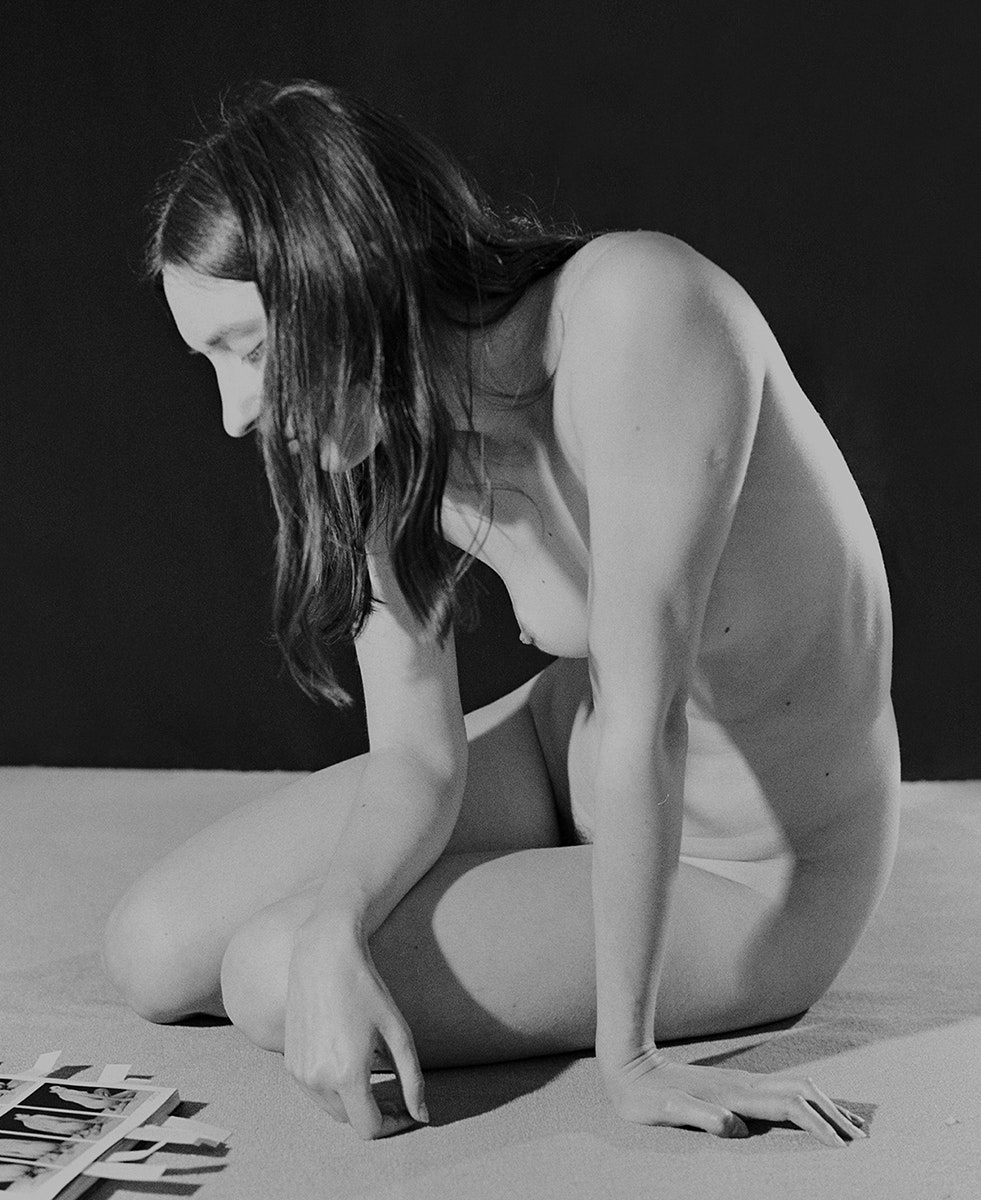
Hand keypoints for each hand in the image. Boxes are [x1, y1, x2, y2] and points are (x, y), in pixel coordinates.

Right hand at [284, 919, 427, 1138]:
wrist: (324, 956)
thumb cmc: (366, 989)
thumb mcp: (398, 1032)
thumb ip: (412, 1079)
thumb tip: (421, 1116)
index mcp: (347, 1075)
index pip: (370, 1128)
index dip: (394, 1124)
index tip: (409, 1110)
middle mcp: (317, 1080)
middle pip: (351, 1121)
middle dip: (376, 1113)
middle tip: (397, 1094)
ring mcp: (299, 1072)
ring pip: (331, 1109)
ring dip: (354, 1102)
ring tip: (376, 1078)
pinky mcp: (289, 1062)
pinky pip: (315, 1091)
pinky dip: (334, 1089)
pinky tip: (350, 1063)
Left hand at [602, 1047, 866, 1146]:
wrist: (630, 1067)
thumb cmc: (646, 1098)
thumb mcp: (667, 1112)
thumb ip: (701, 1116)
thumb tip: (735, 1127)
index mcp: (735, 1096)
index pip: (789, 1108)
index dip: (817, 1125)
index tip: (842, 1145)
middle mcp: (743, 1085)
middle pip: (802, 1094)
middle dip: (833, 1114)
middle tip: (862, 1139)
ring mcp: (740, 1083)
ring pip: (796, 1089)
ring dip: (825, 1105)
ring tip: (851, 1124)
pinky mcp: (734, 1086)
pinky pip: (781, 1091)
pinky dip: (807, 1100)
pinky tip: (809, 1108)